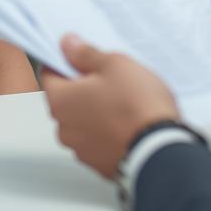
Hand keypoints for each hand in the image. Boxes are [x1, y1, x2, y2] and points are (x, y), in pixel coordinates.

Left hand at [42, 34, 180, 179]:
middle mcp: (65, 129)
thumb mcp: (114, 65)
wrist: (161, 150)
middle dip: (85, 88)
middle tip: (111, 78)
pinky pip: (100, 142)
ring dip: (97, 112)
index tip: (81, 56)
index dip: (65, 61)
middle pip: (67, 100)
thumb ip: (86, 54)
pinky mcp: (101, 165)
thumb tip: (68, 45)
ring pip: (84, 122)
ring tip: (125, 103)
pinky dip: (109, 132)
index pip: (49, 74)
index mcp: (61, 101)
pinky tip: (129, 123)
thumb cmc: (137, 106)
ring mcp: (82, 150)